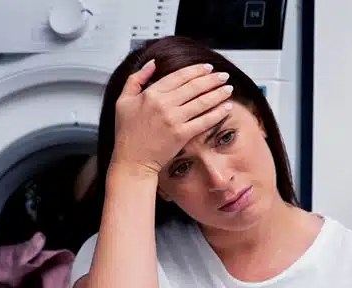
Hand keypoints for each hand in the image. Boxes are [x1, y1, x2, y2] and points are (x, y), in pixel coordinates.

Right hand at [111, 60, 233, 176]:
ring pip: (202, 101)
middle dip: (212, 79)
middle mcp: (163, 104)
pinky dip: (218, 113)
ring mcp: (173, 120)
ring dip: (218, 93)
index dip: (196, 70)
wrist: (132, 160)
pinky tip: (227, 107)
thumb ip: (136, 79)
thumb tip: (152, 63)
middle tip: (224, 75)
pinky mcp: (182, 134)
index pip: (179, 76)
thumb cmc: (127, 133)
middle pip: (194, 86)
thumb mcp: (123, 100)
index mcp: (151, 94)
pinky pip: (204, 121)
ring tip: (228, 88)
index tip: (208, 67)